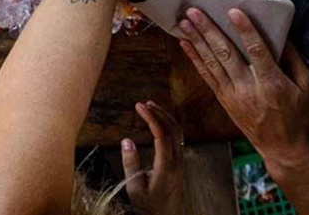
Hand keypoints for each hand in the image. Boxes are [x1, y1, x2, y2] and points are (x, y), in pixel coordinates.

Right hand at [121, 100, 183, 214]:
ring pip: (178, 132)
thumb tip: (127, 140)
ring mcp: (181, 162)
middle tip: (143, 103)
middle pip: (173, 129)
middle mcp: (177, 162)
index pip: (161, 135)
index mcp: (166, 167)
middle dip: (159, 112)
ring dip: (166, 117)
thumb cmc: (148, 206)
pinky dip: (169, 125)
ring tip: (151, 107)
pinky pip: (178, 138)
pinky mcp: (180, 163)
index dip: (151, 117)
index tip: (138, 106)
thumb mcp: (134, 188)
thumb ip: (131, 164)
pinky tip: (159, 122)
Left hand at [179, 8, 308, 174]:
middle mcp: (249, 89)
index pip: (256, 51)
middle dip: (208, 30)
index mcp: (272, 83)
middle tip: (194, 10)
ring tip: (185, 21)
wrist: (284, 149)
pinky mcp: (225, 101)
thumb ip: (293, 58)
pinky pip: (207, 76)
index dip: (244, 30)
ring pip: (212, 63)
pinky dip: (195, 59)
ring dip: (197, 41)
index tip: (233, 11)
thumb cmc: (298, 115)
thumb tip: (280, 34)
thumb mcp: (306, 85)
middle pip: (226, 54)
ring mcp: (234, 96)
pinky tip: (186, 44)